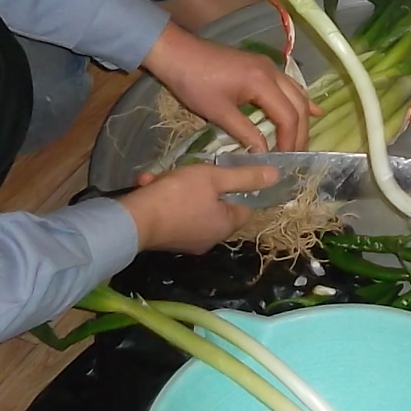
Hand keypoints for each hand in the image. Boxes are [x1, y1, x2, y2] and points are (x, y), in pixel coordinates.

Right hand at [120, 163, 251, 253]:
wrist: (133, 221)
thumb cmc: (178, 196)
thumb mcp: (214, 178)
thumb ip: (245, 176)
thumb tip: (276, 176)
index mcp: (226, 226)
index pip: (245, 204)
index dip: (239, 184)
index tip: (225, 168)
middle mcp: (210, 239)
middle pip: (217, 205)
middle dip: (202, 184)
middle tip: (191, 170)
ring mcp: (188, 242)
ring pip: (192, 208)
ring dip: (178, 188)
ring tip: (164, 176)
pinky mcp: (168, 240)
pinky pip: (174, 214)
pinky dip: (165, 199)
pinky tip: (150, 186)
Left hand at [143, 24, 312, 153]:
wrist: (176, 53)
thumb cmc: (194, 83)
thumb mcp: (218, 112)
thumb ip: (245, 133)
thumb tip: (264, 154)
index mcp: (262, 82)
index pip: (288, 116)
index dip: (290, 140)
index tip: (286, 160)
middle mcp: (272, 71)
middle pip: (298, 105)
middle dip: (300, 132)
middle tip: (297, 156)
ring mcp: (268, 66)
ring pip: (297, 94)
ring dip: (301, 118)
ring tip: (301, 141)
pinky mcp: (261, 66)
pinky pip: (289, 86)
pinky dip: (299, 101)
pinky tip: (312, 111)